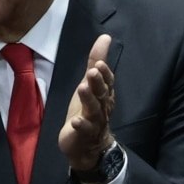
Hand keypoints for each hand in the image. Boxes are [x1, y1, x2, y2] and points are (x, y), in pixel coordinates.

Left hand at [59, 34, 115, 170]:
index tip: (99, 62)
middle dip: (98, 83)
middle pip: (102, 94)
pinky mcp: (84, 135)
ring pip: (94, 110)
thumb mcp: (89, 84)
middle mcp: (103, 108)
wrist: (86, 146)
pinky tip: (75, 121)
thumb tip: (105, 37)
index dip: (105, 73)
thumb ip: (95, 62)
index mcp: (105, 95)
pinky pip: (84, 130)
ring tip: (82, 88)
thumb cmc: (88, 111)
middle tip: (93, 71)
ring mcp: (94, 122)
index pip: (108, 82)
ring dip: (89, 99)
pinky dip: (81, 125)